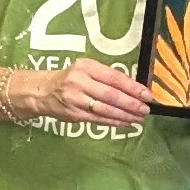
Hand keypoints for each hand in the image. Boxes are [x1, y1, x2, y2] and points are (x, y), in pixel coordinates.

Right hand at [33, 60, 152, 127]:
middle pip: (111, 95)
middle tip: (145, 109)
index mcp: (86, 67)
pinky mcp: (73, 114)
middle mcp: (79, 81)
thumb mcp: (85, 70)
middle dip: (131, 103)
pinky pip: (97, 119)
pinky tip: (125, 122)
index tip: (147, 95)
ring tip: (139, 118)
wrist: (42, 91)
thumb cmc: (69, 79)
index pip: (114, 77)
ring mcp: (75, 99)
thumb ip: (105, 77)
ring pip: (105, 109)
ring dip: (125, 115)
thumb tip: (133, 89)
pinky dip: (113, 121)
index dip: (132, 87)